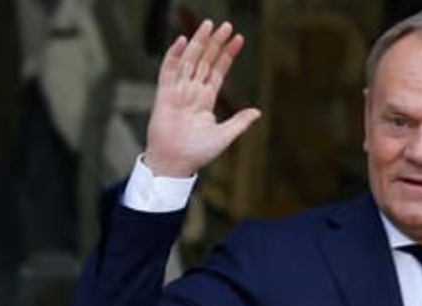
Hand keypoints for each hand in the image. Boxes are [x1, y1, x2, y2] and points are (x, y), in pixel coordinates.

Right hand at [144, 20, 261, 176]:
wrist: (176, 164)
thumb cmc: (197, 153)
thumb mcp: (224, 135)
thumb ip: (239, 122)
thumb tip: (257, 112)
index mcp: (205, 99)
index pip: (218, 71)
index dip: (228, 55)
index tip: (238, 39)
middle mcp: (191, 91)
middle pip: (204, 60)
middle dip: (215, 43)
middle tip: (226, 25)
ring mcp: (178, 91)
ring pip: (189, 60)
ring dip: (198, 42)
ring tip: (209, 25)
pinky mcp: (164, 95)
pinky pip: (168, 71)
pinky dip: (174, 56)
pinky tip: (182, 41)